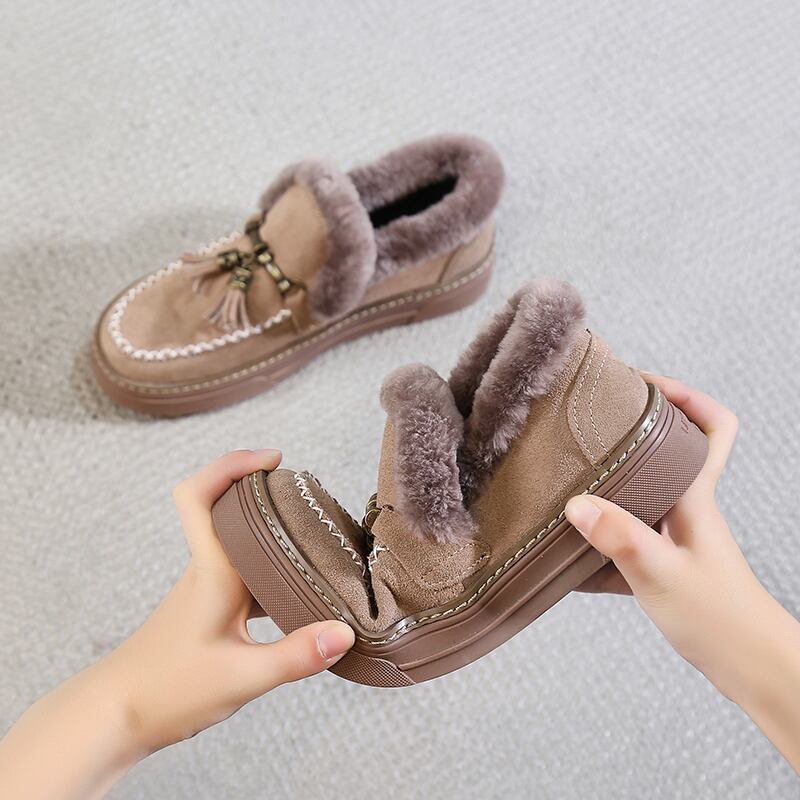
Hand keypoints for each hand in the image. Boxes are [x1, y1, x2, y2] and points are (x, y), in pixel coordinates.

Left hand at [0, 450, 354, 799]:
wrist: (114, 717)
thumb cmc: (167, 693)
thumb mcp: (240, 679)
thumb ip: (295, 657)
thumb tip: (345, 633)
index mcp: (210, 572)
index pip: (198, 494)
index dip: (231, 464)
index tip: (272, 459)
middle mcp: (207, 570)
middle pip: (225, 505)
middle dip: (262, 488)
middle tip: (304, 493)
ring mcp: (206, 588)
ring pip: (238, 539)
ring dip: (269, 529)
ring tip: (313, 538)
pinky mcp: (210, 607)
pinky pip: (243, 571)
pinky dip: (270, 568)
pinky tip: (298, 591)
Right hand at [566, 377, 799, 770]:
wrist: (748, 664)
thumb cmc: (719, 619)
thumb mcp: (663, 575)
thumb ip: (621, 538)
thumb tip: (578, 504)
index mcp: (695, 497)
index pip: (713, 428)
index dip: (687, 397)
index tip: (644, 383)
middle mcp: (689, 504)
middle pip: (674, 444)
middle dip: (640, 420)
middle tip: (597, 412)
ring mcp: (678, 528)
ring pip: (652, 479)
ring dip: (621, 466)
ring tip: (578, 460)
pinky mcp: (666, 552)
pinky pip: (635, 518)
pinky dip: (609, 514)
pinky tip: (580, 528)